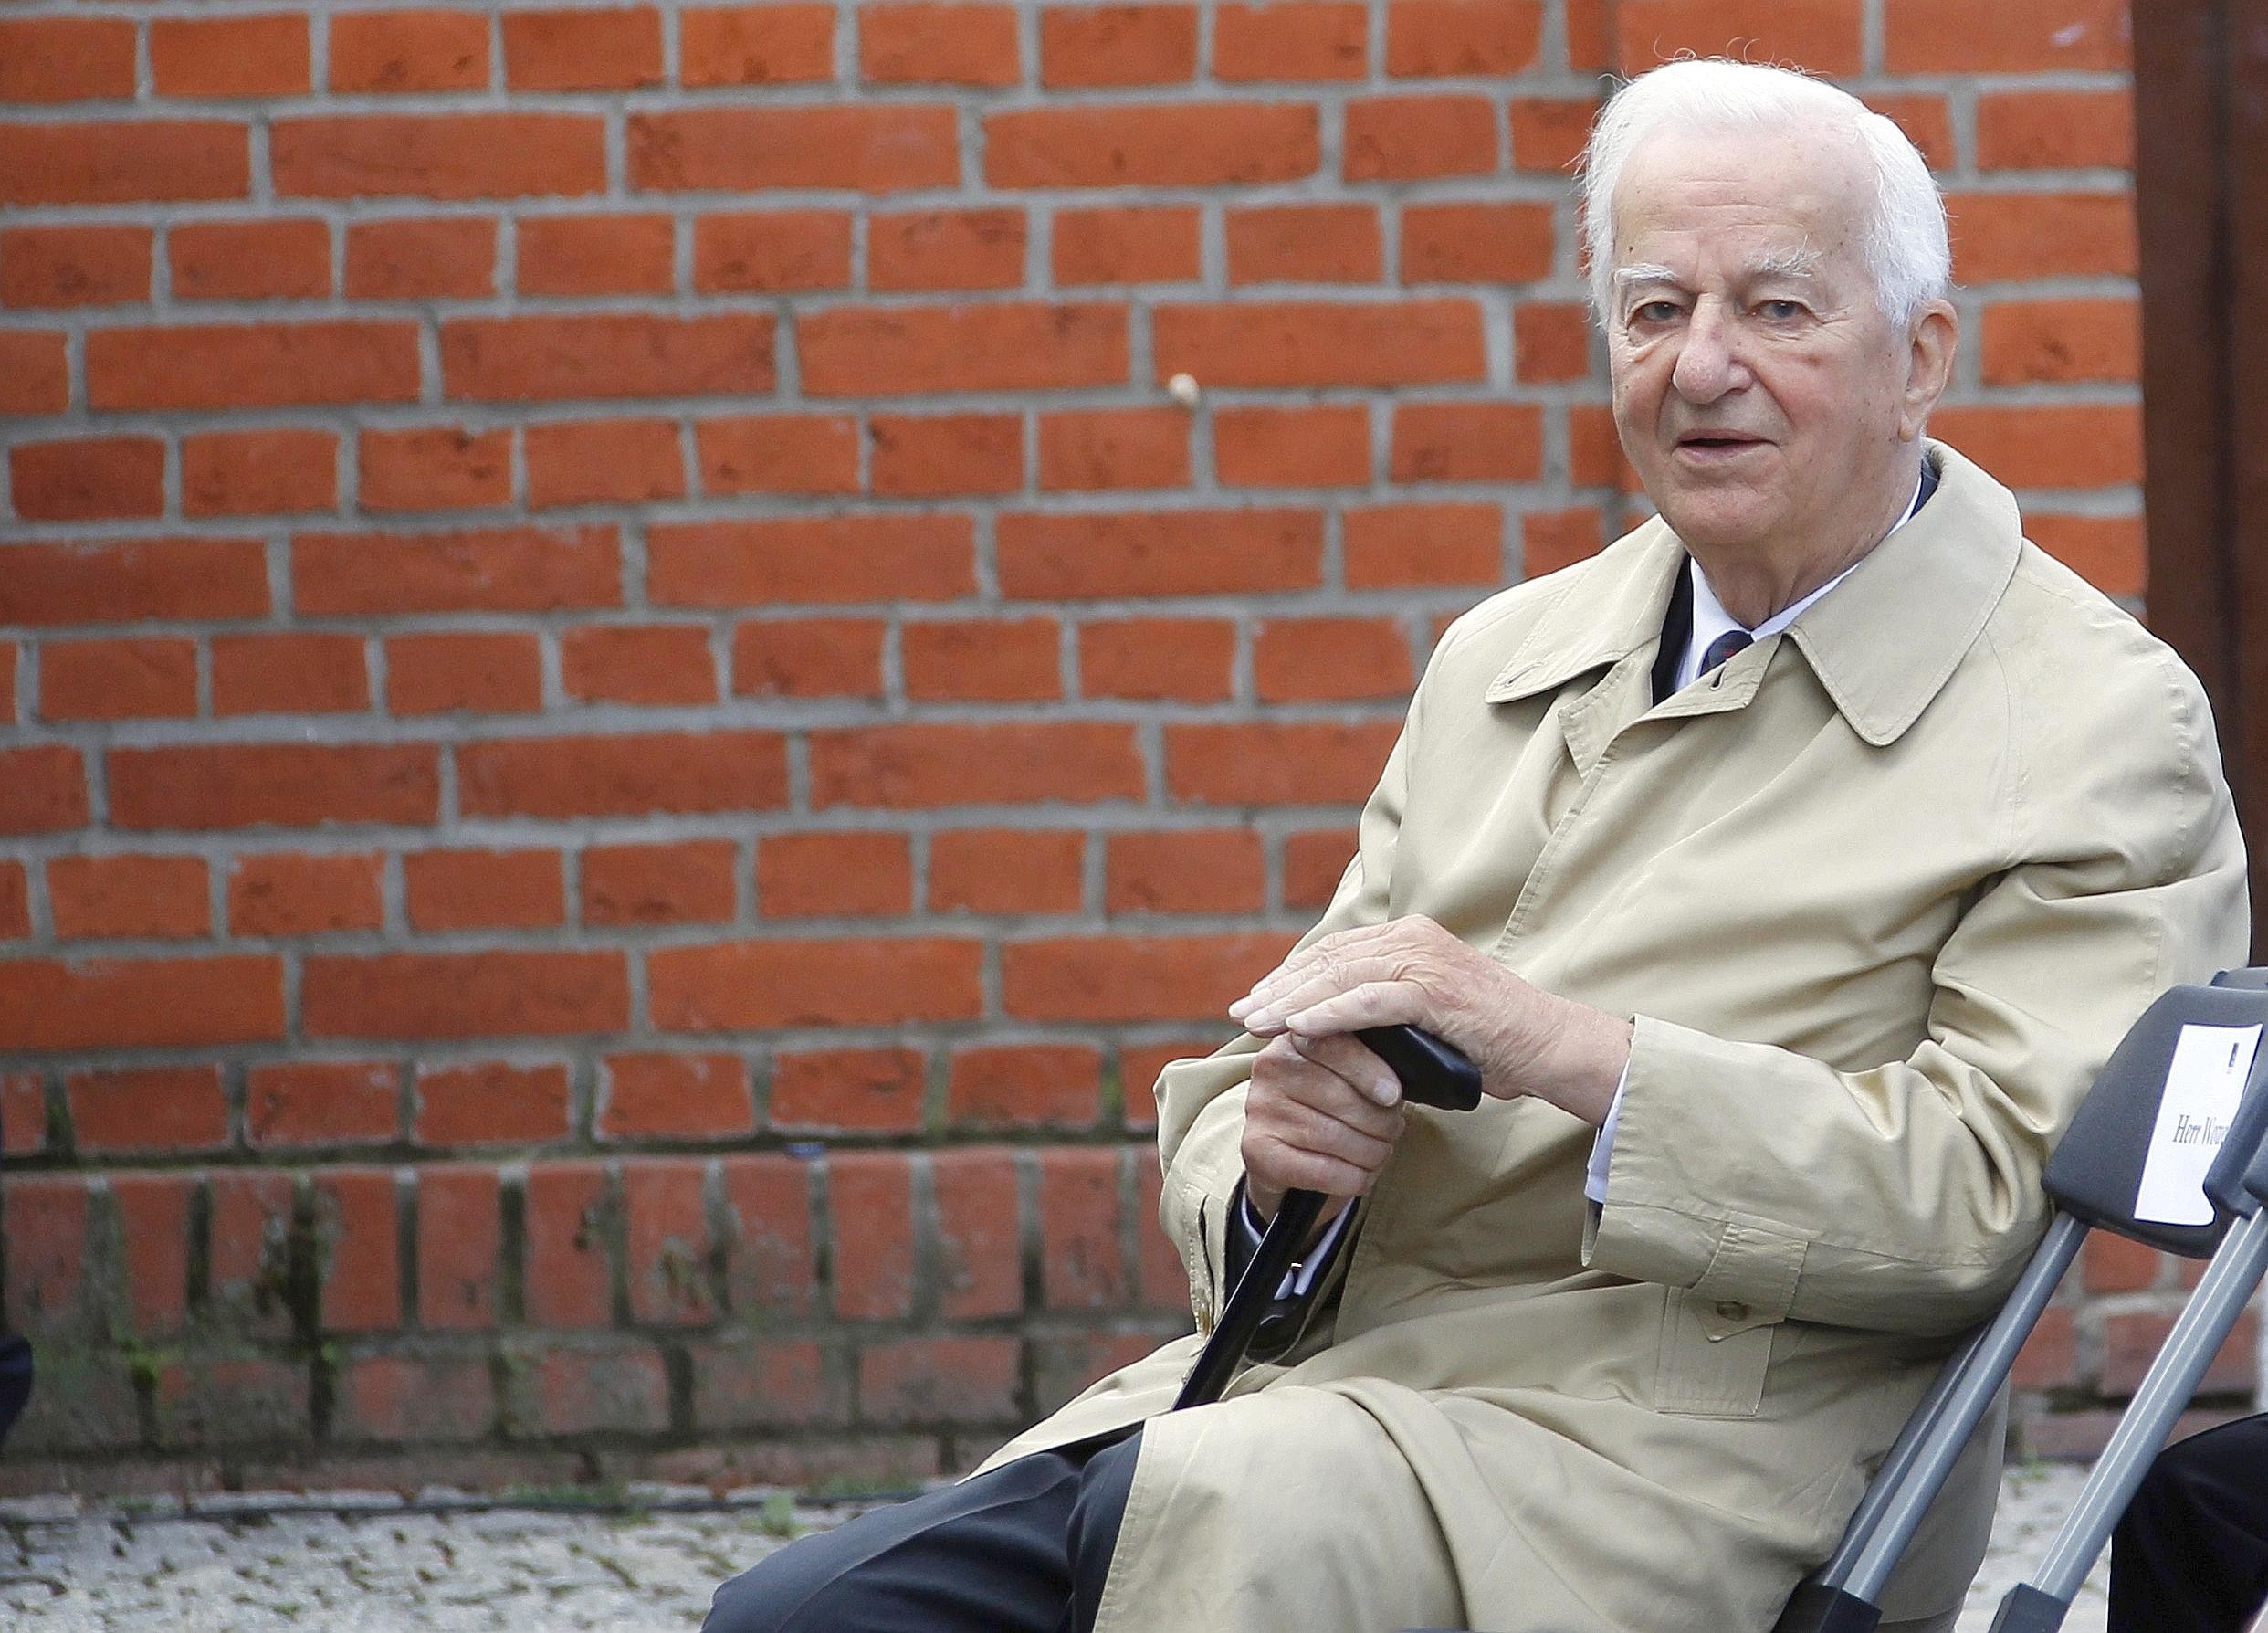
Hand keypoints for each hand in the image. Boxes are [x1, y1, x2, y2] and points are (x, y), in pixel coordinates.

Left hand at [1229, 916, 1632, 1123]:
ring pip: (1340, 977)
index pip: (1335, 952)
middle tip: (1241, 1012)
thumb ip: (1382, 1017)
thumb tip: (1328, 1035)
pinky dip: (1329, 1014)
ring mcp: (1425, 960)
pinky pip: (1369, 1000)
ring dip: (1292, 1001)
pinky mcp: (1435, 989)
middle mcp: (1413, 939)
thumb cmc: (1489, 1042)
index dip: (1291, 976)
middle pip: (1329, 960)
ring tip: (1256, 1022)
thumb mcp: (1425, 1020)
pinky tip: (1297, 1028)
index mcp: (1410, 939)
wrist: (1549, 1046)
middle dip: (1280, 987)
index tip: (1258, 1000)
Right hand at [1240, 1031, 1407, 1226]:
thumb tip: (1402, 1075)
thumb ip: (1366, 1060)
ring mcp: (1260, 1111)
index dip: (1369, 1071)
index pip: (1333, 1046)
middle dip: (1381, 1123)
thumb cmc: (1325, 1106)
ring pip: (1338, 1138)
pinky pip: (1324, 1171)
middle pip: (1341, 1098)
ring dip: (1373, 1153)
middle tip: (1392, 1130)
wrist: (1282, 1152)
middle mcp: (1269, 1069)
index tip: (1393, 1095)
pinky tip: (1361, 1175)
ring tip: (1379, 1152)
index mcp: (1293, 1038)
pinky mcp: (1259, 1152)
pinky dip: (1355, 1178)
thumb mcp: (1343, 1071)